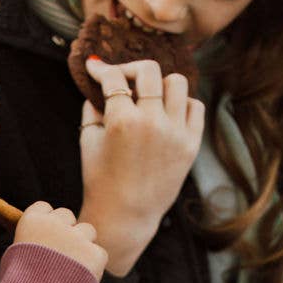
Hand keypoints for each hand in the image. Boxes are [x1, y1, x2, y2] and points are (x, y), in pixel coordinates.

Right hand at [14, 200, 107, 279]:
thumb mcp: (14, 257)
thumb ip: (30, 240)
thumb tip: (39, 236)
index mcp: (32, 220)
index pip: (45, 208)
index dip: (47, 223)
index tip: (46, 238)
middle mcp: (56, 223)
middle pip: (68, 216)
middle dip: (66, 231)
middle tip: (61, 256)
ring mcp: (77, 237)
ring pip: (87, 231)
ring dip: (82, 245)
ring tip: (72, 270)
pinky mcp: (95, 254)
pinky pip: (99, 253)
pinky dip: (93, 265)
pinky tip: (80, 280)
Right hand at [79, 55, 204, 275]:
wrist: (126, 215)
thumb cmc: (101, 179)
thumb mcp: (88, 140)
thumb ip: (92, 106)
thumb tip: (101, 84)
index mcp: (122, 121)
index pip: (114, 78)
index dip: (101, 68)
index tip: (97, 66)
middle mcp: (152, 122)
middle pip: (148, 71)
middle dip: (131, 69)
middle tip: (123, 78)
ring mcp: (176, 133)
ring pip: (176, 82)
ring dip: (159, 84)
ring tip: (149, 96)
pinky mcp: (191, 144)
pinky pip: (195, 106)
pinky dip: (181, 103)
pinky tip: (167, 112)